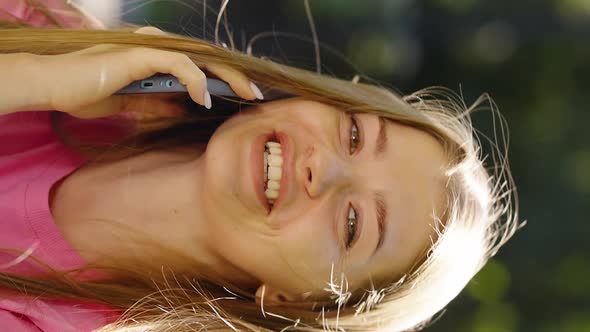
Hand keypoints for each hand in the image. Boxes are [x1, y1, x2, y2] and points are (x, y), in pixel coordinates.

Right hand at [40, 27, 261, 118]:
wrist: (54, 85)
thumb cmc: (88, 91)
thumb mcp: (133, 102)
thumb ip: (159, 101)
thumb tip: (185, 107)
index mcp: (157, 55)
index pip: (200, 65)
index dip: (226, 78)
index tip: (246, 95)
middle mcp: (157, 46)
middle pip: (207, 59)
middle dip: (236, 76)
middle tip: (258, 94)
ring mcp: (150, 47)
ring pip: (200, 58)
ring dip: (227, 77)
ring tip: (246, 95)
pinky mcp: (140, 53)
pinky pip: (178, 64)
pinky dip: (195, 81)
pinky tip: (204, 99)